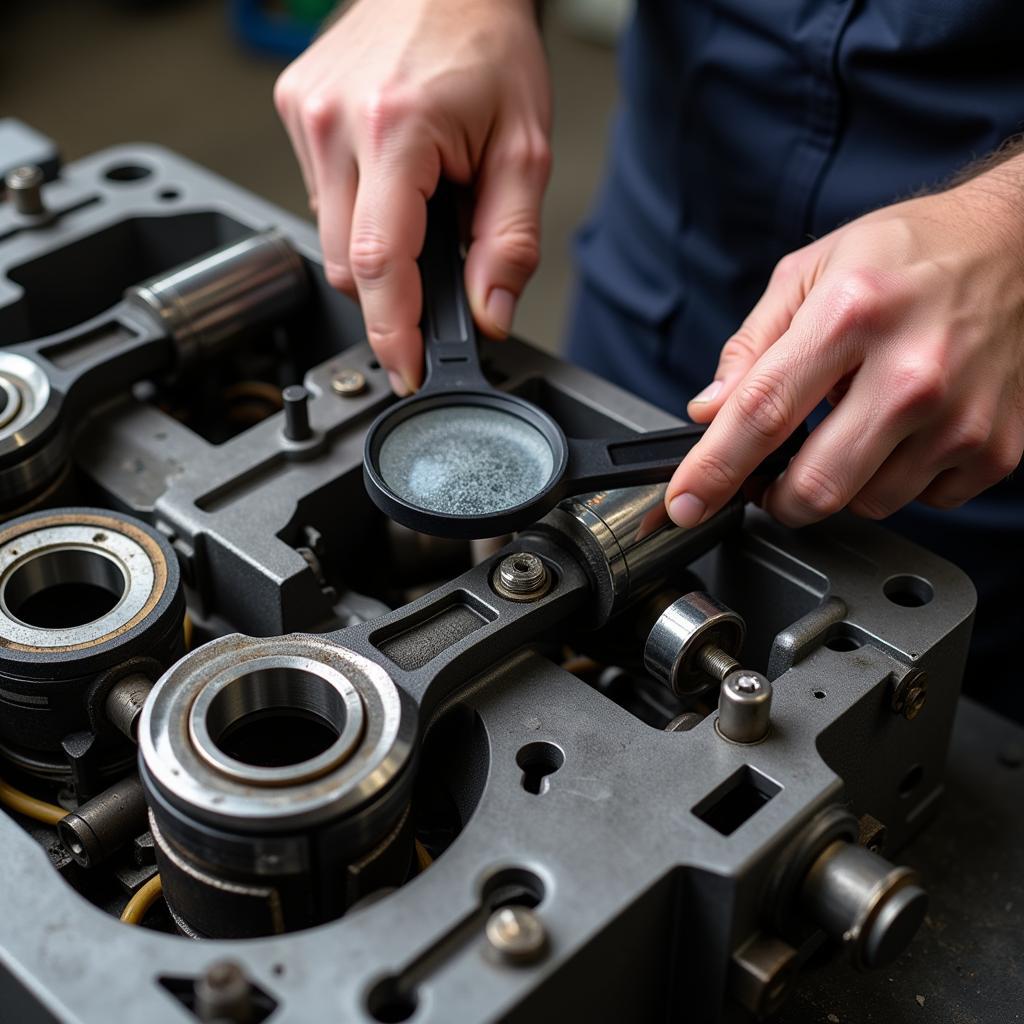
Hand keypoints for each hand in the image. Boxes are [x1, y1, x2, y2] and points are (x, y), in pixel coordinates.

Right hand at [274, 0, 550, 393]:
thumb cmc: (487, 45)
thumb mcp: (524, 148)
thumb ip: (510, 242)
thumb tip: (489, 312)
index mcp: (394, 130)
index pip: (377, 265)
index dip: (393, 333)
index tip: (408, 371)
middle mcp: (334, 122)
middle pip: (346, 265)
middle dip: (393, 290)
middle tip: (440, 257)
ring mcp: (305, 115)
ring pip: (330, 238)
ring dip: (376, 246)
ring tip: (420, 198)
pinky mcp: (294, 111)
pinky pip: (321, 198)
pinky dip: (359, 211)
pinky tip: (391, 177)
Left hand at [666, 164, 1023, 527]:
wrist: (1016, 244)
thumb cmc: (907, 255)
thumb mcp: (811, 272)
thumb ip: (752, 345)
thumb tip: (709, 411)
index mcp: (852, 315)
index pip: (763, 413)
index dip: (712, 469)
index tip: (684, 504)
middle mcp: (912, 371)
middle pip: (816, 485)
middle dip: (775, 497)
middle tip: (771, 476)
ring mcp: (960, 416)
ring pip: (866, 503)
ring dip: (841, 483)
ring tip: (853, 426)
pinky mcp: (995, 446)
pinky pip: (921, 501)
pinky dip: (897, 478)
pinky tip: (902, 432)